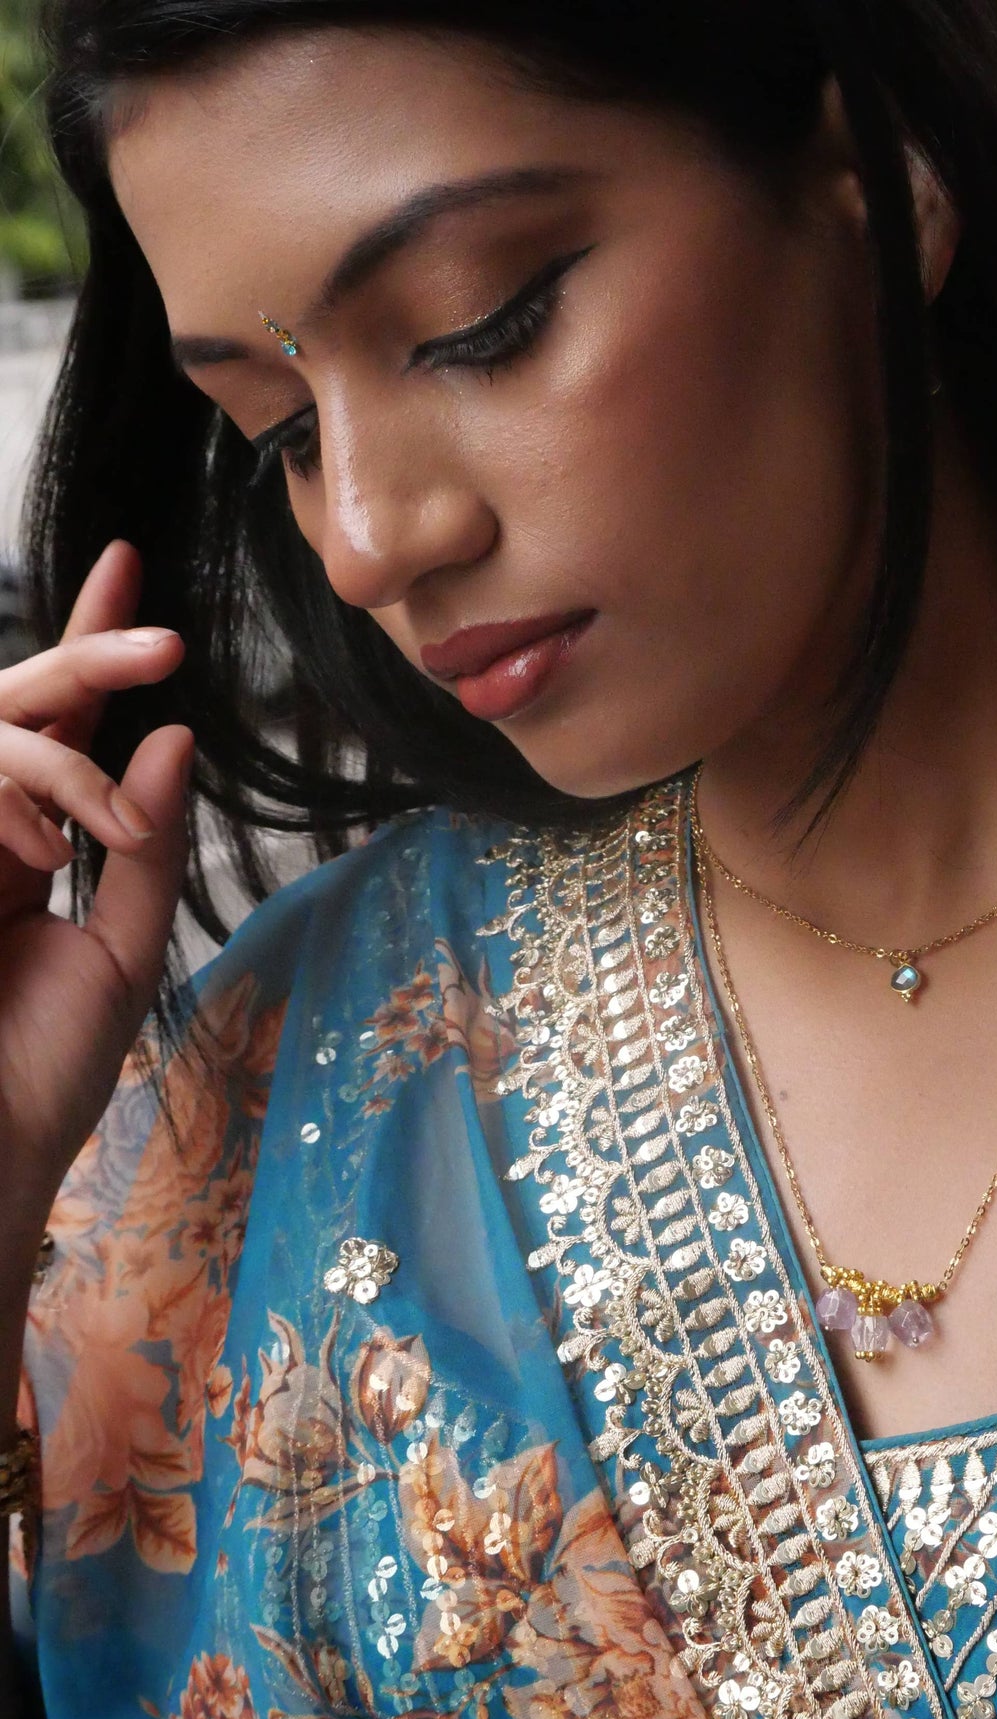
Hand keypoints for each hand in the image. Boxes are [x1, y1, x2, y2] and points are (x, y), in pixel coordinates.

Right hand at [0, 539, 190, 1204]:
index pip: (62, 727)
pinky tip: (37, 850)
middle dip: (82, 657)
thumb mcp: (119, 950)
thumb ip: (142, 846)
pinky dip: (8, 798)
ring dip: (52, 759)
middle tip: (157, 636)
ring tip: (93, 831)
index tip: (132, 563)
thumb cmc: (44, 1069)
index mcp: (26, 847)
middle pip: (17, 707)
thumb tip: (171, 737)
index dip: (93, 647)